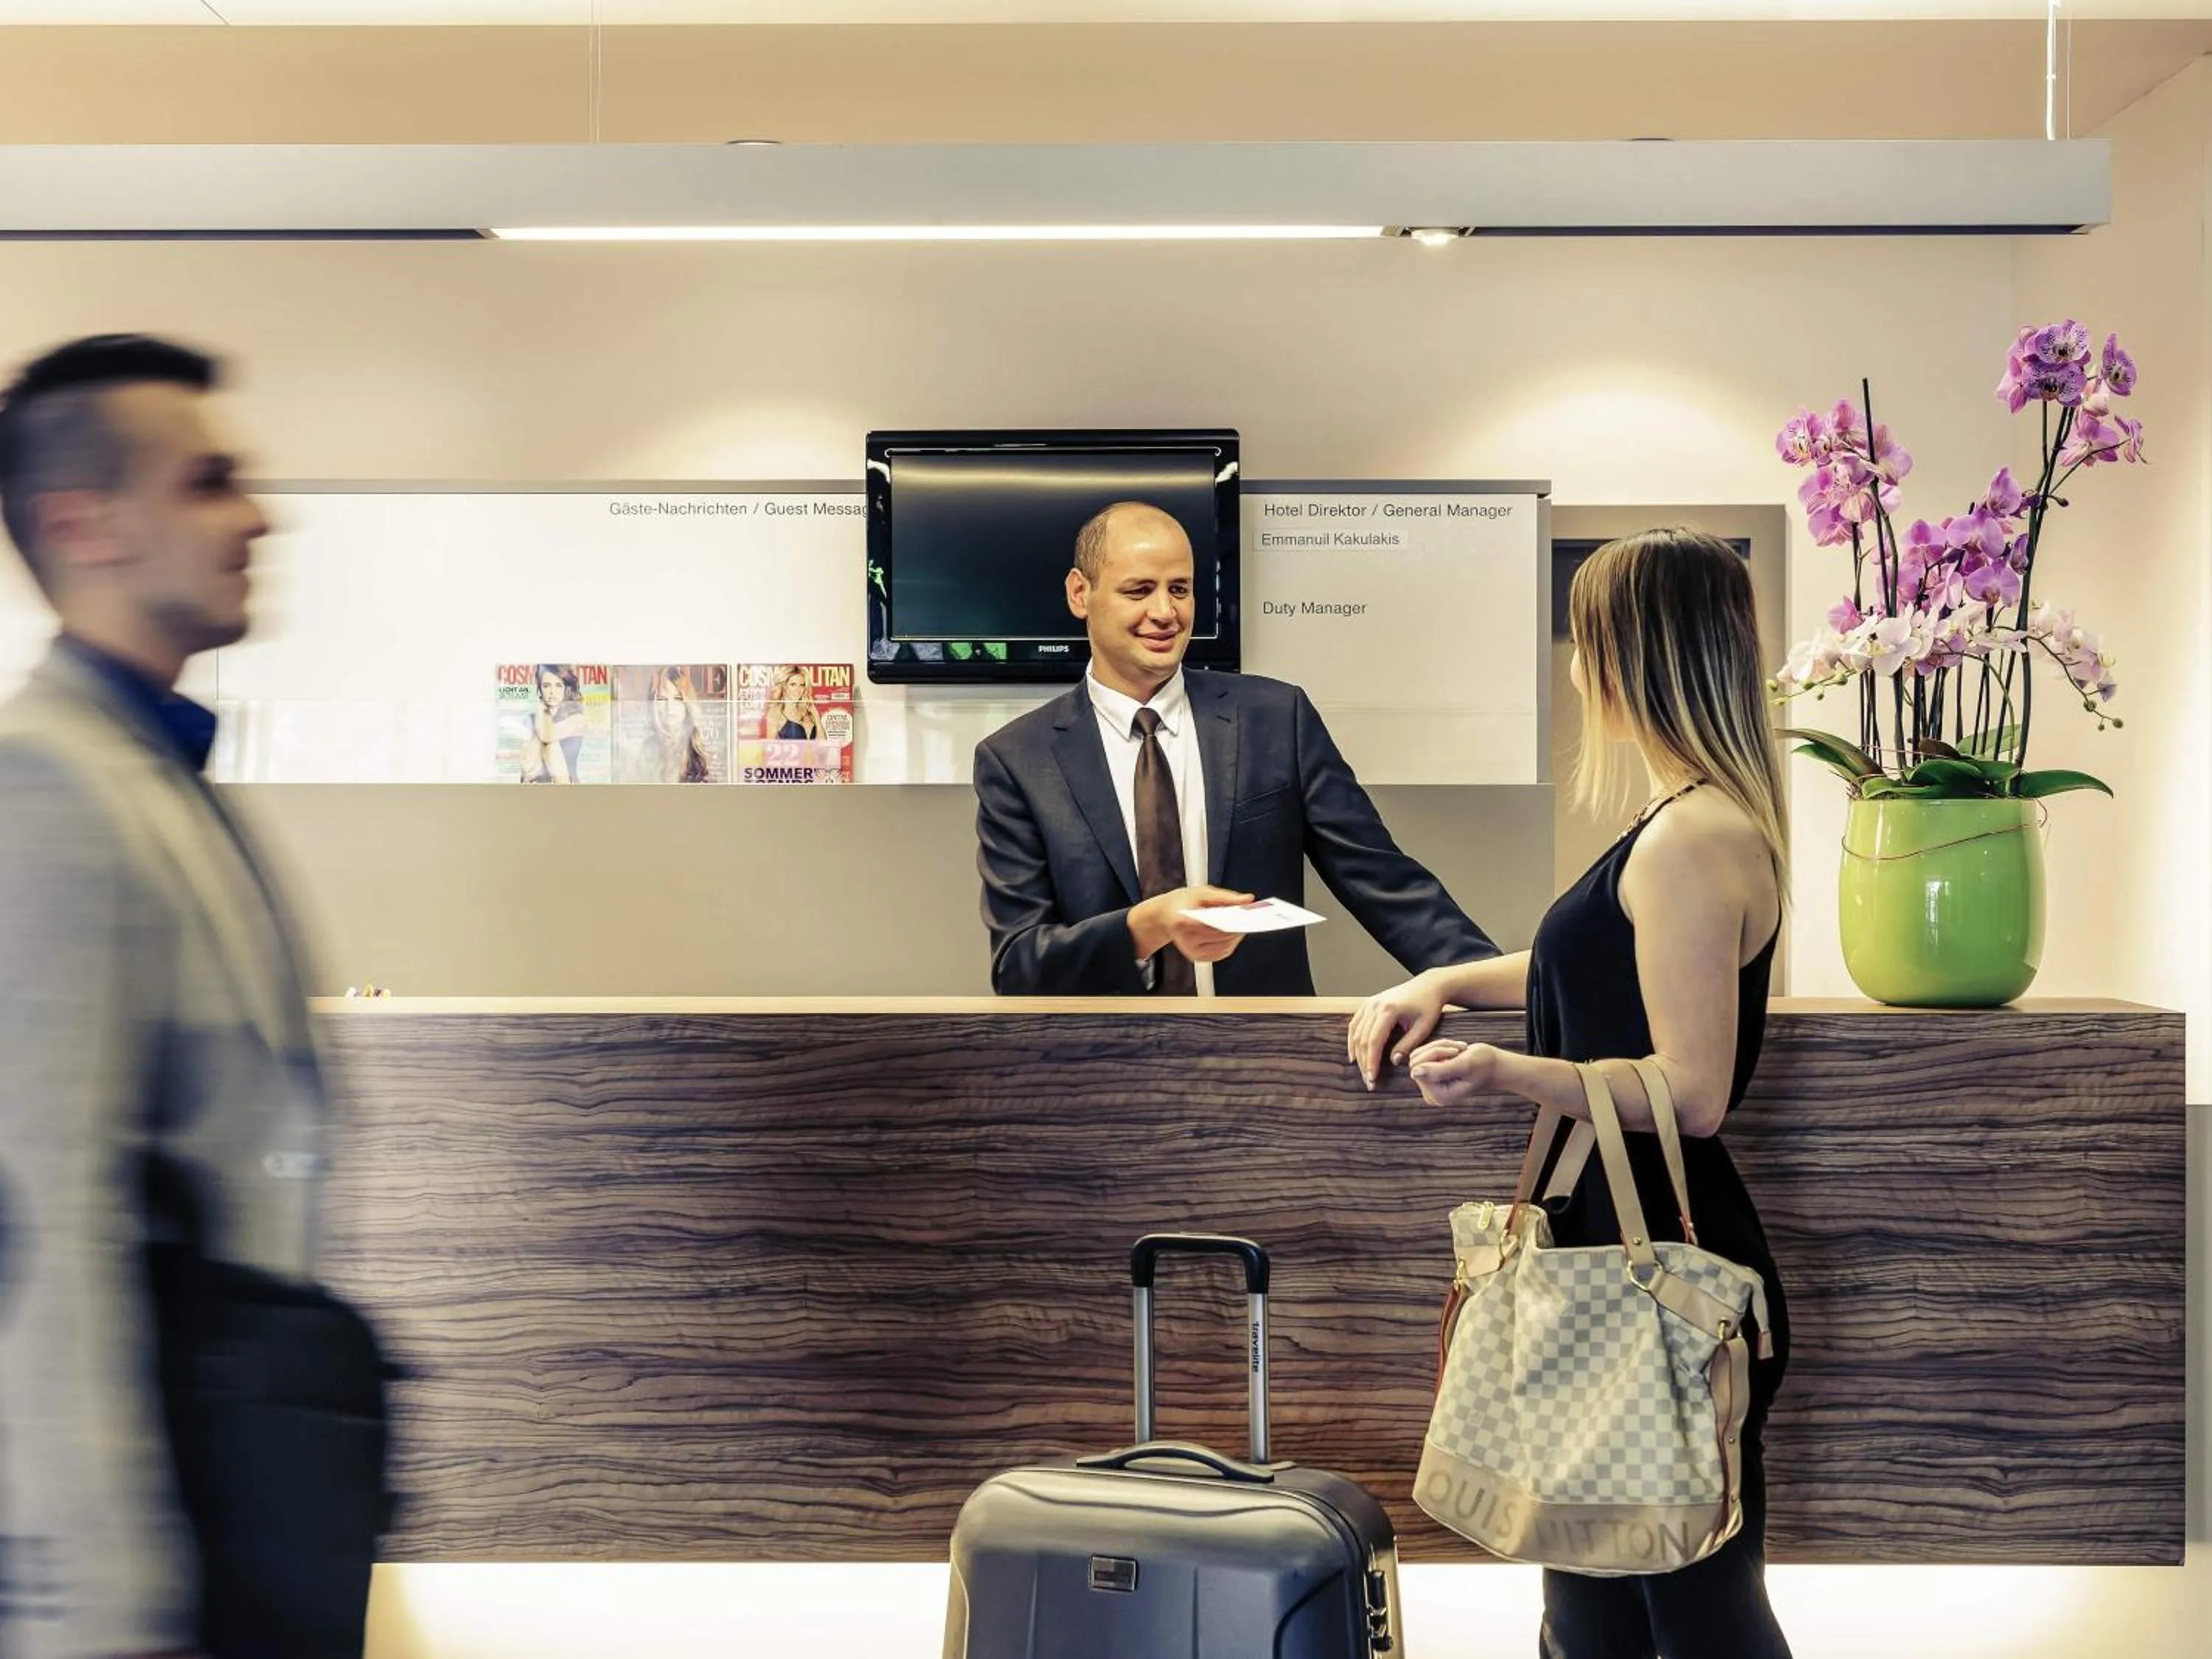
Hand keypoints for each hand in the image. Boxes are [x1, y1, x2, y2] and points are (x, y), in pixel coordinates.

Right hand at [1130, 885, 1254, 964]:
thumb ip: (1226, 896)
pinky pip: (1221, 953)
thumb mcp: (1202, 892)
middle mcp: (1185, 939)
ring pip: (1224, 947)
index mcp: (1183, 921)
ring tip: (1244, 924)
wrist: (1165, 916)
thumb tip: (1248, 900)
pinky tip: (1235, 934)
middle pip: (1221, 936)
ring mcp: (1191, 951)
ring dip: (1237, 936)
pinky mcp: (1197, 958)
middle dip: (1238, 927)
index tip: (1248, 915)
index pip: (1213, 924)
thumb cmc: (1183, 901)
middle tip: (1252, 918)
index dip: (1232, 921)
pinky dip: (1231, 944)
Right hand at [1347, 969, 1450, 1089]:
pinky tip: (1354, 1054)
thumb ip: (1407, 1045)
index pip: (1374, 1041)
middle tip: (1368, 1081)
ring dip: (1357, 1054)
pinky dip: (1352, 1040)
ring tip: (1363, 1072)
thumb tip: (1393, 1062)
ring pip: (1356, 1033)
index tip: (1372, 1078)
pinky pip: (1355, 1024)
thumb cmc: (1428, 1006)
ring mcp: (1369, 1003)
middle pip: (1362, 1039)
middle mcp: (1375, 1005)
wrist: (1428, 986)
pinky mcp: (1368, 1003)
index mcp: (1389, 1010)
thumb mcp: (1423, 1028)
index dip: (1371, 1061)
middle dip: (1364, 1062)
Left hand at [1407, 1038, 1505, 1107]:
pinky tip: (1455, 1051)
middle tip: (1458, 1049)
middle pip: (1415, 1062)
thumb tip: (1414, 1072)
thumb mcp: (1464, 1065)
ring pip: (1418, 1056)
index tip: (1456, 1052)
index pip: (1418, 1068)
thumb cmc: (1483, 1065)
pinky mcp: (1430, 1076)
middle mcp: (1431, 1094)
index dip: (1435, 1054)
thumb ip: (1439, 1070)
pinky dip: (1438, 1047)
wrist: (1493, 1066)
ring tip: (1459, 1049)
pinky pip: (1422, 1054)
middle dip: (1437, 1049)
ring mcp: (1429, 1086)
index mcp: (1439, 1096)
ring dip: (1439, 1047)